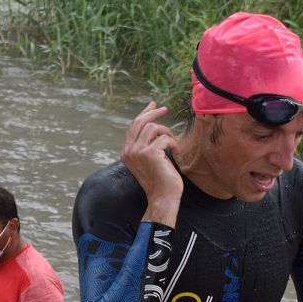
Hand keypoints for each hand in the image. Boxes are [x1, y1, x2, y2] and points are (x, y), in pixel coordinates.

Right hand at [121, 102, 182, 224]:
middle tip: (165, 109)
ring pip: (153, 128)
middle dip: (153, 113)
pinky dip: (173, 143)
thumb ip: (146, 144)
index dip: (144, 114)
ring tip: (173, 144)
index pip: (133, 126)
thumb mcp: (149, 159)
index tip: (153, 105)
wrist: (162, 196)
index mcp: (127, 152)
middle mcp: (129, 151)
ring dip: (167, 133)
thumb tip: (153, 125)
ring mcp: (137, 152)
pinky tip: (176, 152)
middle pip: (139, 122)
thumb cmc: (160, 179)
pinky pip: (164, 138)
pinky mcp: (149, 153)